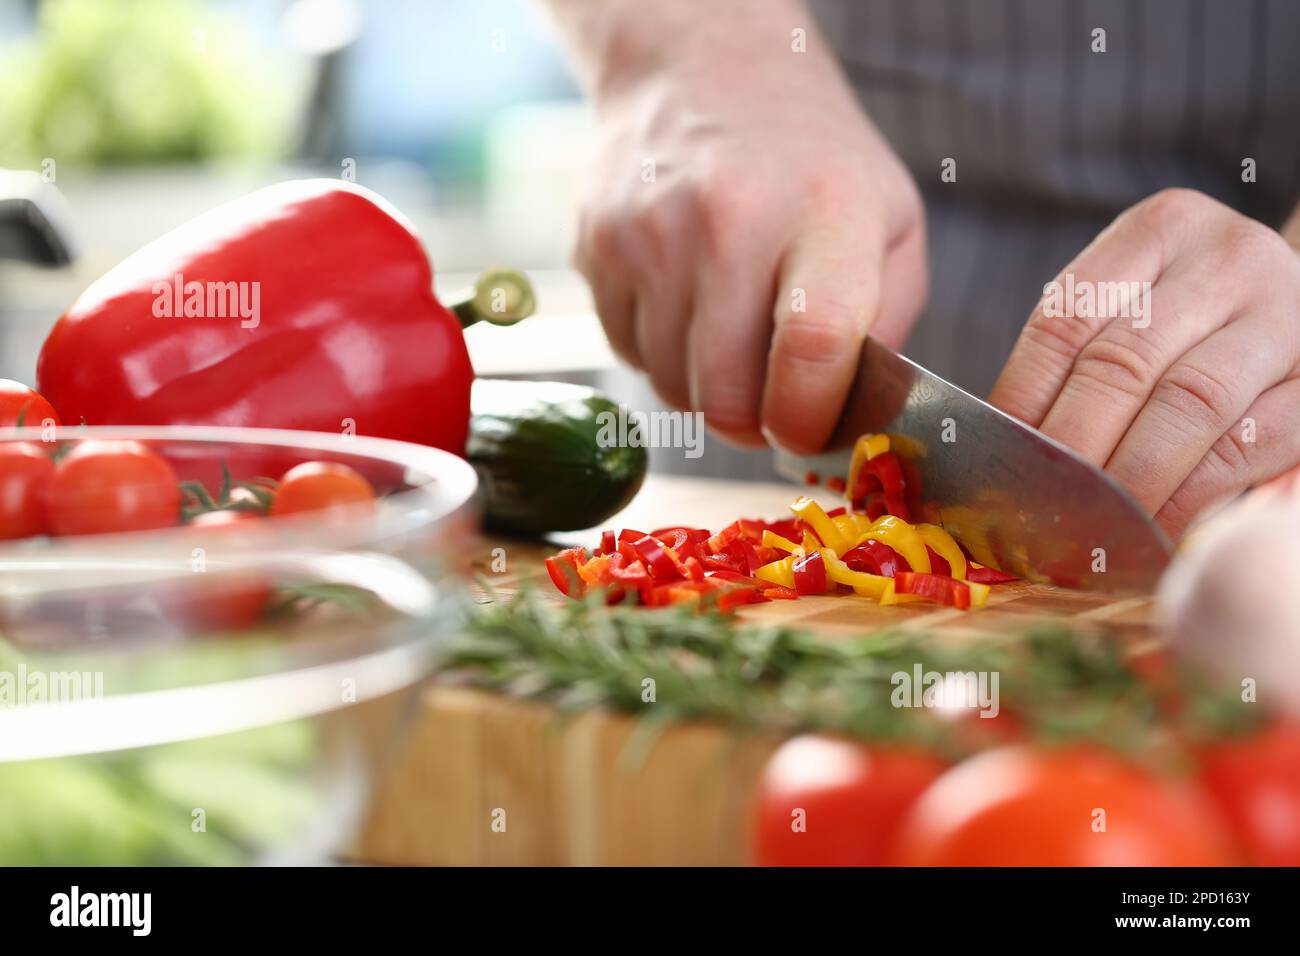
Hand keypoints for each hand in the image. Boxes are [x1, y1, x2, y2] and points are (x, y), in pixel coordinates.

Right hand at [569, 12, 926, 451]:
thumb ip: (885, 329)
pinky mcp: (596, 249)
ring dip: (708, 389)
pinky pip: (630, 356)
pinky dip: (663, 355)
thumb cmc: (812, 165)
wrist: (702, 74)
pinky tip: (688, 305)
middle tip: (774, 402)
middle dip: (756, 424)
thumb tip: (844, 421)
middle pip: (727, 395)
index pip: (812, 347)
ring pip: (673, 389)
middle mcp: (728, 221)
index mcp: (824, 214)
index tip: (809, 431)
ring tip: (733, 334)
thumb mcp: (890, 225)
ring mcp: (649, 235)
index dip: (808, 419)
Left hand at [990, 188, 1299, 539]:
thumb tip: (1001, 448)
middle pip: (1122, 364)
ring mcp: (1287, 316)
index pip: (1065, 321)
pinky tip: (1154, 532)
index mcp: (1161, 229)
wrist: (1297, 314)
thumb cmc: (1195, 322)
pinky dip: (1191, 497)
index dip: (1022, 403)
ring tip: (1089, 531)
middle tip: (1036, 512)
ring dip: (1130, 480)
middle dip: (1071, 451)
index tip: (996, 465)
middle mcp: (1229, 260)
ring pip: (1188, 406)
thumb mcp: (1136, 305)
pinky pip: (1247, 447)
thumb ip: (1079, 357)